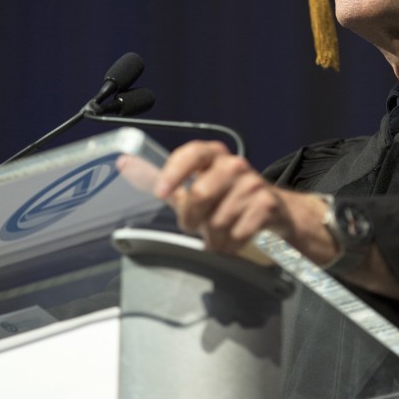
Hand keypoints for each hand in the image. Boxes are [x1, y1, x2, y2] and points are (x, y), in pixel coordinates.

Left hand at [153, 140, 338, 263]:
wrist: (274, 211)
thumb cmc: (226, 199)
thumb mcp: (196, 188)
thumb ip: (164, 181)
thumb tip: (124, 163)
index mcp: (214, 155)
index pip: (191, 153)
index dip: (174, 172)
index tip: (161, 192)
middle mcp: (235, 165)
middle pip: (201, 194)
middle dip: (193, 219)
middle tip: (196, 224)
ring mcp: (253, 184)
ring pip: (218, 221)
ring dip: (215, 236)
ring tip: (221, 230)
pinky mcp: (267, 205)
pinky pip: (237, 234)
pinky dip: (232, 244)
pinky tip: (237, 236)